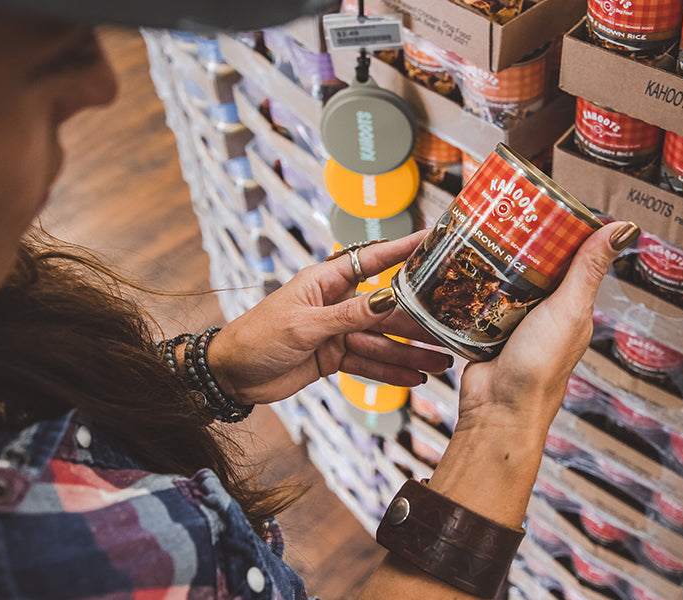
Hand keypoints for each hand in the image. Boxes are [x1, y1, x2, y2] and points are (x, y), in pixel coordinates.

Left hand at [207, 232, 451, 404]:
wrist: (231, 375)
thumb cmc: (256, 337)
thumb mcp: (302, 325)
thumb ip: (347, 316)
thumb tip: (388, 298)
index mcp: (325, 282)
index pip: (372, 261)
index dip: (404, 250)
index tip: (434, 240)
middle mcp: (336, 303)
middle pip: (386, 309)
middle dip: (418, 320)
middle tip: (451, 327)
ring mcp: (337, 332)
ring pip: (382, 341)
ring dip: (411, 352)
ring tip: (442, 361)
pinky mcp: (335, 357)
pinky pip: (369, 362)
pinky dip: (391, 371)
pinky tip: (416, 377)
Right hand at [456, 221, 638, 436]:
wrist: (497, 409)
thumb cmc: (540, 369)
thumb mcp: (569, 310)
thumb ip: (589, 269)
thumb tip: (623, 229)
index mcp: (571, 306)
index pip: (568, 258)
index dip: (557, 231)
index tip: (541, 203)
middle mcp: (543, 312)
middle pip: (530, 266)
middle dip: (517, 242)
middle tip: (500, 213)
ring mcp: (512, 321)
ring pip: (501, 281)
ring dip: (491, 263)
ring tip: (476, 233)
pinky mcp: (484, 329)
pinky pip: (477, 300)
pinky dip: (470, 285)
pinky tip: (460, 268)